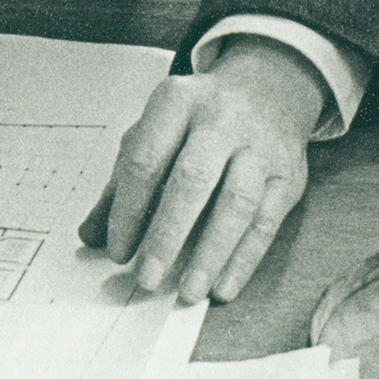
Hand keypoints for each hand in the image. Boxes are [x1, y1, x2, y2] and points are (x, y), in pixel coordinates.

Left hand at [78, 37, 325, 302]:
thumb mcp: (153, 132)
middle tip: (146, 278)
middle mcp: (221, 120)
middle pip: (191, 180)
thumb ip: (120, 184)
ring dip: (210, 254)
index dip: (128, 210)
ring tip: (187, 291)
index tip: (117, 251)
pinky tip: (223, 286)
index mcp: (176, 102)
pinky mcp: (288, 175)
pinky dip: (244, 259)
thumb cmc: (197, 120)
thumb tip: (91, 236)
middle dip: (166, 234)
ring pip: (236, 203)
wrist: (268, 87)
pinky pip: (266, 222)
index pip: (145, 159)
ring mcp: (259, 147)